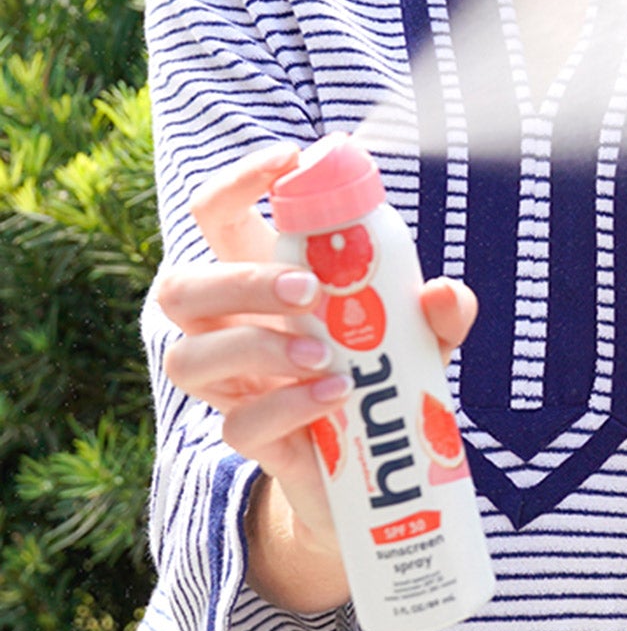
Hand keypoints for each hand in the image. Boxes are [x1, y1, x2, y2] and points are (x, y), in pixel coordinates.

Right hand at [156, 141, 477, 613]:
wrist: (377, 471)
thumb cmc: (385, 373)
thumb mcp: (421, 336)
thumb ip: (438, 312)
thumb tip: (442, 293)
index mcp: (260, 276)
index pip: (214, 215)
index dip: (237, 180)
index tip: (288, 159)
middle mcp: (229, 326)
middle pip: (180, 286)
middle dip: (242, 280)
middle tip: (309, 289)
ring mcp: (230, 387)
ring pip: (187, 357)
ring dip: (258, 347)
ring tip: (326, 353)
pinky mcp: (248, 439)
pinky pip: (237, 425)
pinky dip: (290, 406)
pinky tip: (336, 396)